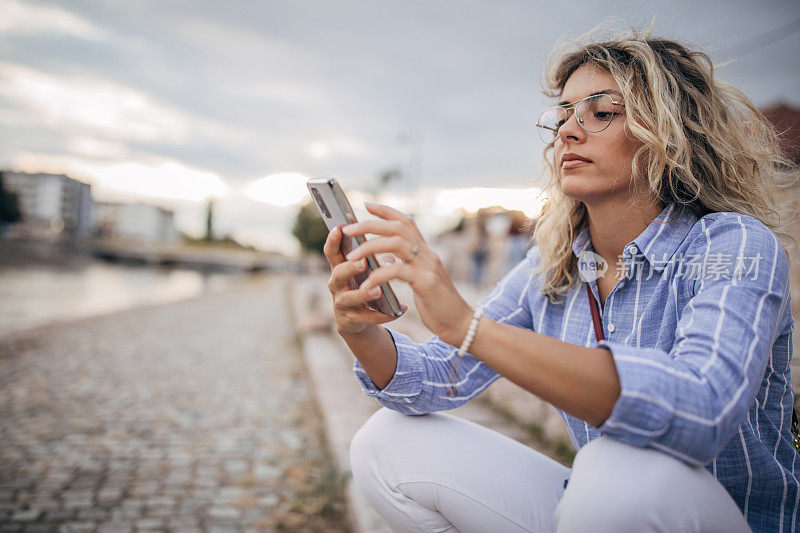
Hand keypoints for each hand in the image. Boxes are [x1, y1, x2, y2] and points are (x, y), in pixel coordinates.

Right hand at [323, 225, 407, 335]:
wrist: (358, 319)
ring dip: (364, 294)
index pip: (332, 252)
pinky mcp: (351, 320)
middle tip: (363, 261)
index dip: (332, 241)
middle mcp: (337, 284)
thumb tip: (390, 242)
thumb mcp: (364, 270)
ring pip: (349, 298)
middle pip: (338, 273)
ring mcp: (342, 303)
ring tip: (378, 291)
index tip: (339, 229)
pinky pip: (367, 318)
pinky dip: (383, 315)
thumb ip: (374, 256)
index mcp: (340, 268)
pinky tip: (398, 311)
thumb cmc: (362, 285)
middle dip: (350, 267)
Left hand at [342, 202, 473, 345]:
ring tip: (351, 257)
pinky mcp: (426, 282)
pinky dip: (378, 275)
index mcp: (425, 252)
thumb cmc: (438, 304)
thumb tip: (384, 257)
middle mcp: (427, 254)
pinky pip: (397, 272)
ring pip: (396, 244)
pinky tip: (365, 284)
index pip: (406, 222)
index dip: (386, 211)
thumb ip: (405, 266)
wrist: (459, 323)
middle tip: (348, 229)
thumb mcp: (420, 280)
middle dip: (370, 225)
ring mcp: (428, 266)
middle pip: (398, 228)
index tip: (366, 205)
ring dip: (370, 247)